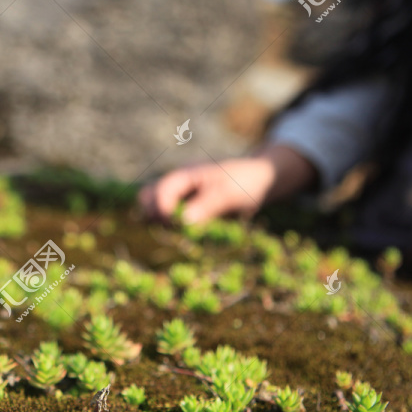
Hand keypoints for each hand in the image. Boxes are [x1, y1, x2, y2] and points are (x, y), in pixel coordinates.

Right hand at [138, 145, 318, 224]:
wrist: (263, 179)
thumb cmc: (246, 181)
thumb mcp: (228, 193)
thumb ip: (205, 205)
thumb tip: (182, 222)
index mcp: (184, 175)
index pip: (158, 192)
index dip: (163, 211)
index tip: (177, 226)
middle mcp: (178, 185)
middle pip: (148, 198)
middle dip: (155, 216)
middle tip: (174, 231)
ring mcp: (182, 196)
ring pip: (157, 209)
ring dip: (163, 224)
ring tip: (180, 236)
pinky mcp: (190, 208)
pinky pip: (172, 218)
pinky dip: (175, 228)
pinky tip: (189, 236)